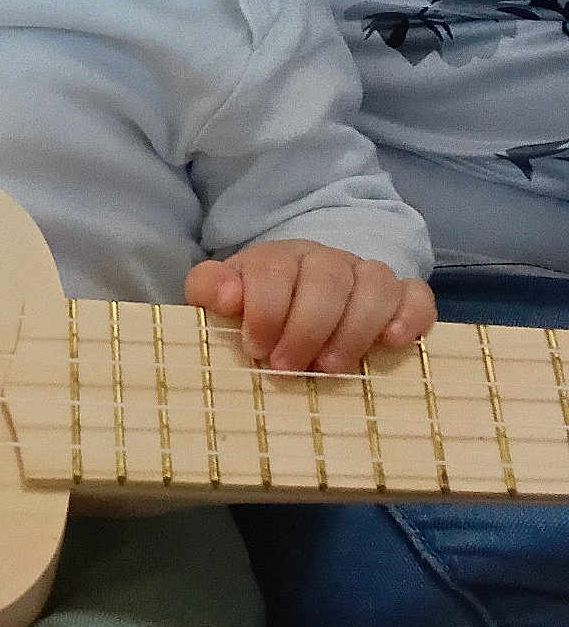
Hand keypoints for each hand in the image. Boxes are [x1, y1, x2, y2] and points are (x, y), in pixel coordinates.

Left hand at [183, 240, 434, 374]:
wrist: (299, 305)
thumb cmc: (257, 310)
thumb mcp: (223, 297)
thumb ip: (210, 289)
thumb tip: (227, 297)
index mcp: (279, 257)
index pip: (274, 267)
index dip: (265, 309)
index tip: (256, 349)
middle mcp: (325, 260)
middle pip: (326, 277)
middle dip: (306, 327)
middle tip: (288, 368)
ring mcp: (365, 276)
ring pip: (375, 283)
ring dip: (354, 328)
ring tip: (332, 368)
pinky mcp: (401, 297)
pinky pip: (417, 294)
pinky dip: (410, 315)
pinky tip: (393, 342)